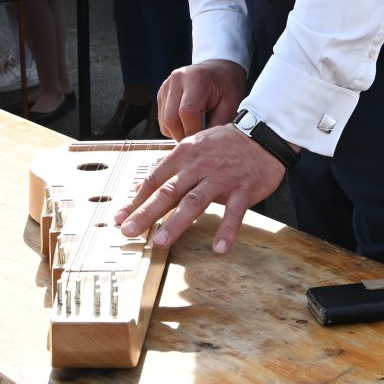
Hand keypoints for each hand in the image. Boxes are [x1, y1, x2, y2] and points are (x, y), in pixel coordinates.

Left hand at [114, 118, 284, 254]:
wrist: (264, 134)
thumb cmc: (226, 144)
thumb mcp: (193, 148)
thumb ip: (168, 168)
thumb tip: (140, 187)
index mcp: (184, 155)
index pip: (155, 180)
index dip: (136, 200)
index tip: (120, 217)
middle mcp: (199, 166)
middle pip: (169, 192)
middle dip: (147, 213)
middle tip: (129, 231)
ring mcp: (221, 178)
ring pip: (195, 202)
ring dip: (177, 223)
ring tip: (162, 242)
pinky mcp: (243, 189)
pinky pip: (234, 212)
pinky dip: (227, 230)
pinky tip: (219, 248)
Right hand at [156, 59, 248, 140]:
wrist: (219, 68)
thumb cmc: (228, 86)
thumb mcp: (231, 104)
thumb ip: (218, 125)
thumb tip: (206, 147)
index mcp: (196, 79)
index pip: (187, 112)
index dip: (194, 131)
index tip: (204, 140)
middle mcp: (177, 79)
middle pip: (171, 119)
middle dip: (184, 135)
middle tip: (198, 141)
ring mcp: (167, 86)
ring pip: (165, 122)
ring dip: (178, 133)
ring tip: (195, 131)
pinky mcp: (162, 93)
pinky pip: (162, 119)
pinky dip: (173, 128)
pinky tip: (188, 123)